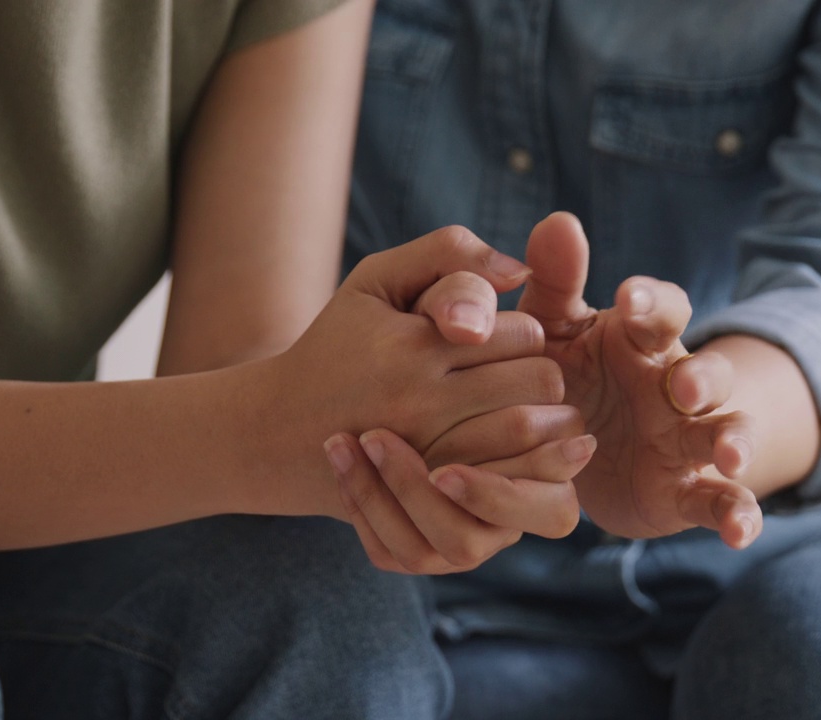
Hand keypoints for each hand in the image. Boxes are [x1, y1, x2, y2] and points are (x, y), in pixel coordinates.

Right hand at [322, 263, 596, 573]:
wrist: (278, 433)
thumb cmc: (338, 343)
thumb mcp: (377, 279)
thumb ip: (449, 253)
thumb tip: (520, 272)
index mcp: (413, 345)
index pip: (523, 334)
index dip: (523, 333)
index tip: (498, 341)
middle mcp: (421, 401)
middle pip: (537, 382)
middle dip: (540, 375)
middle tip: (518, 378)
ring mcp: (427, 453)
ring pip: (530, 430)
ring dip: (542, 419)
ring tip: (523, 411)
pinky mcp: (429, 493)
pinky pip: (507, 478)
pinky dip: (524, 463)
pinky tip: (511, 451)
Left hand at [517, 213, 761, 547]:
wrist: (576, 446)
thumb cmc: (571, 371)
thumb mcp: (555, 328)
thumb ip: (555, 280)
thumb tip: (558, 219)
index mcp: (642, 339)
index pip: (661, 311)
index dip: (651, 304)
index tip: (628, 300)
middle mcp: (676, 384)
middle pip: (707, 372)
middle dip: (703, 378)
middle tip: (682, 386)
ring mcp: (687, 439)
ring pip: (725, 433)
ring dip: (734, 441)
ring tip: (730, 455)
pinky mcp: (686, 491)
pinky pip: (719, 501)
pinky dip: (737, 515)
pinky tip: (741, 533)